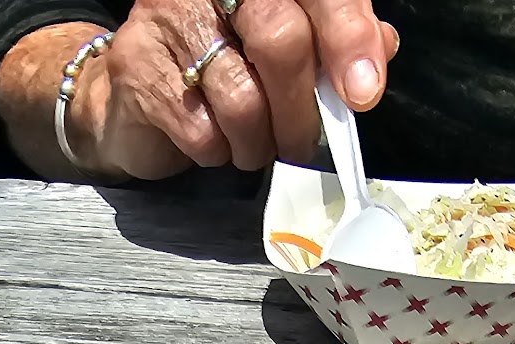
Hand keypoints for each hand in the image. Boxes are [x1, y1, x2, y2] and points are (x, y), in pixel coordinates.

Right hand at [68, 0, 398, 178]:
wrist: (135, 96)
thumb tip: (379, 51)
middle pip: (280, 40)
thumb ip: (332, 41)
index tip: (363, 92)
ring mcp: (168, 19)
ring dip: (259, 142)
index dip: (347, 36)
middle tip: (303, 142)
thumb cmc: (221, 66)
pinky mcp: (140, 69)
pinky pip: (202, 132)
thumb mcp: (285, 46)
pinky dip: (219, 152)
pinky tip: (215, 142)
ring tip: (255, 146)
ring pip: (241, 99)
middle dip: (301, 110)